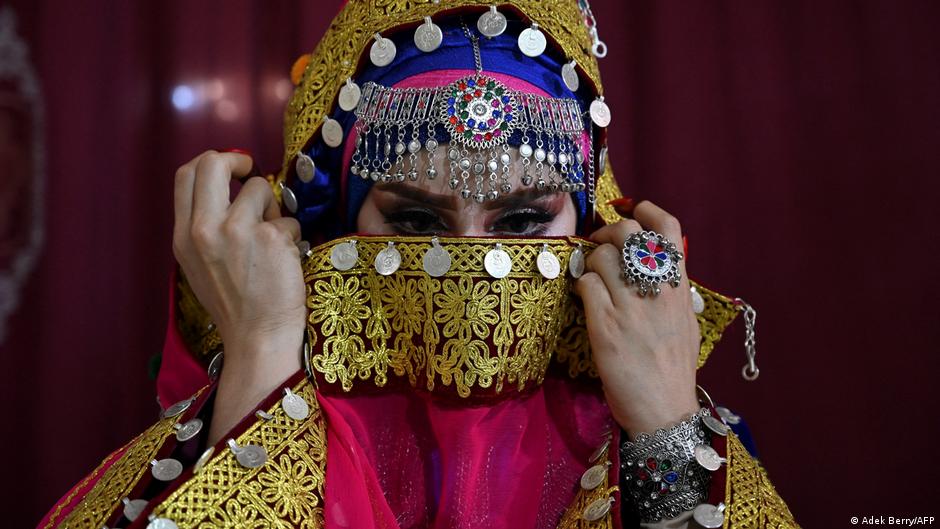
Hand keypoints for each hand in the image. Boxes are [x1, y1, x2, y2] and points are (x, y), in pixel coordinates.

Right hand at [173, 151, 304, 442]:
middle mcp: (204, 229)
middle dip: (238, 160)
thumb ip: (207, 225)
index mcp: (184, 236)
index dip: (211, 161)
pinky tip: (286, 262)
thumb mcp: (201, 263)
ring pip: (261, 189)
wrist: (257, 339)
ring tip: (273, 243)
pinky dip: (292, 236)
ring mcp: (237, 231)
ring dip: (274, 210)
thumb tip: (232, 188)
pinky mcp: (270, 238)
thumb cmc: (235, 304)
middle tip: (252, 171)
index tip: (232, 168)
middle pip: (213, 163)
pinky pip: (288, 220)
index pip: (186, 175)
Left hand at [574, 201, 699, 437]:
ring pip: (600, 256)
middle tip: (599, 246)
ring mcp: (630, 306)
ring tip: (589, 277)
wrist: (664, 410)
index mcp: (680, 287)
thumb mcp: (686, 323)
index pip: (668, 229)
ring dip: (589, 261)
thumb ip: (673, 292)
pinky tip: (583, 299)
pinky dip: (580, 286)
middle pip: (627, 232)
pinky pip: (585, 285)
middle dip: (606, 232)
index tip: (631, 209)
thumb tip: (660, 267)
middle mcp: (657, 290)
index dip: (646, 210)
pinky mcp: (605, 325)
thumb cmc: (674, 370)